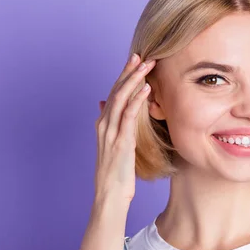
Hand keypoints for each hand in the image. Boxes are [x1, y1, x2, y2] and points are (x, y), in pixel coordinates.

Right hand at [94, 54, 155, 202]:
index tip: (134, 61)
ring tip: (146, 64)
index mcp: (103, 124)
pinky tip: (146, 88)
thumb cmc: (115, 173)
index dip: (123, 76)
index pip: (113, 93)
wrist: (109, 195)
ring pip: (121, 98)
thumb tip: (104, 105)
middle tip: (140, 54)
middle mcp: (104, 124)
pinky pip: (128, 115)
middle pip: (115, 90)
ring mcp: (110, 132)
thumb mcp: (111, 144)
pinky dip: (137, 99)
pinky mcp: (121, 141)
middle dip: (128, 71)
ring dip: (134, 79)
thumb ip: (109, 123)